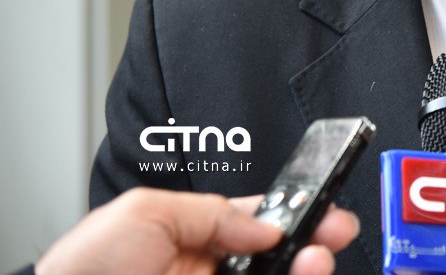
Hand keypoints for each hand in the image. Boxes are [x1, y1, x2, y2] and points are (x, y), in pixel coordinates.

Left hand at [35, 187, 359, 274]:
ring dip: (307, 267)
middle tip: (332, 232)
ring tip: (316, 257)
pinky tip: (301, 272)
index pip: (261, 224)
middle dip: (314, 240)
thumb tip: (266, 226)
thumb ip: (212, 210)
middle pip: (281, 257)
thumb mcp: (145, 212)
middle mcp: (213, 272)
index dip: (298, 212)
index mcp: (196, 239)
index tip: (327, 207)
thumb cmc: (84, 270)